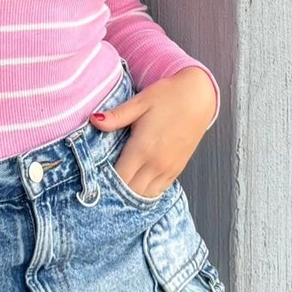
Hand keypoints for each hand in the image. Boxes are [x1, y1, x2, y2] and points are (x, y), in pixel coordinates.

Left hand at [87, 67, 216, 201]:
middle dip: (115, 192)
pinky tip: (137, 183)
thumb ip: (117, 116)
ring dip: (131, 193)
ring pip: (145, 195)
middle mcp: (156, 163)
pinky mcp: (177, 169)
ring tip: (118, 185)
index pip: (119, 178)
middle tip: (102, 185)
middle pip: (130, 191)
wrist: (199, 97)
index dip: (104, 182)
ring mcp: (168, 169)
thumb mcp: (140, 101)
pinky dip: (146, 191)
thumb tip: (94, 119)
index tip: (93, 179)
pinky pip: (159, 190)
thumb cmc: (168, 96)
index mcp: (143, 148)